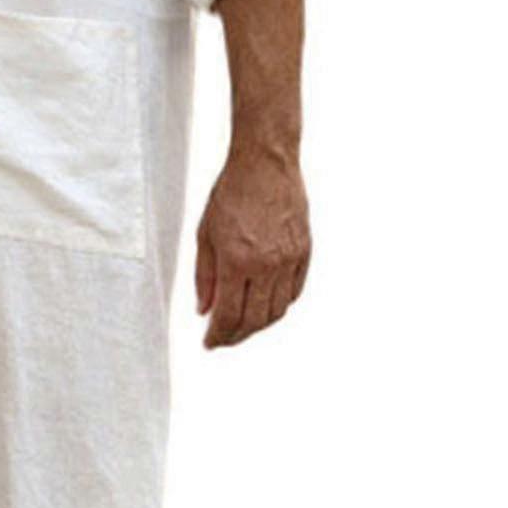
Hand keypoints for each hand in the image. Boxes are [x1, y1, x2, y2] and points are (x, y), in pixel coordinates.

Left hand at [195, 140, 310, 348]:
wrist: (265, 165)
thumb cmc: (231, 193)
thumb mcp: (205, 235)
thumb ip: (204, 276)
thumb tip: (205, 310)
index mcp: (236, 261)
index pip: (228, 315)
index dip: (218, 335)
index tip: (210, 343)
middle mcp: (266, 265)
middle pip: (255, 320)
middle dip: (237, 336)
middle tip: (224, 339)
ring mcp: (288, 260)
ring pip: (277, 311)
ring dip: (259, 325)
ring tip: (244, 326)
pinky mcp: (304, 252)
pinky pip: (294, 291)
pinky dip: (279, 306)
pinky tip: (266, 306)